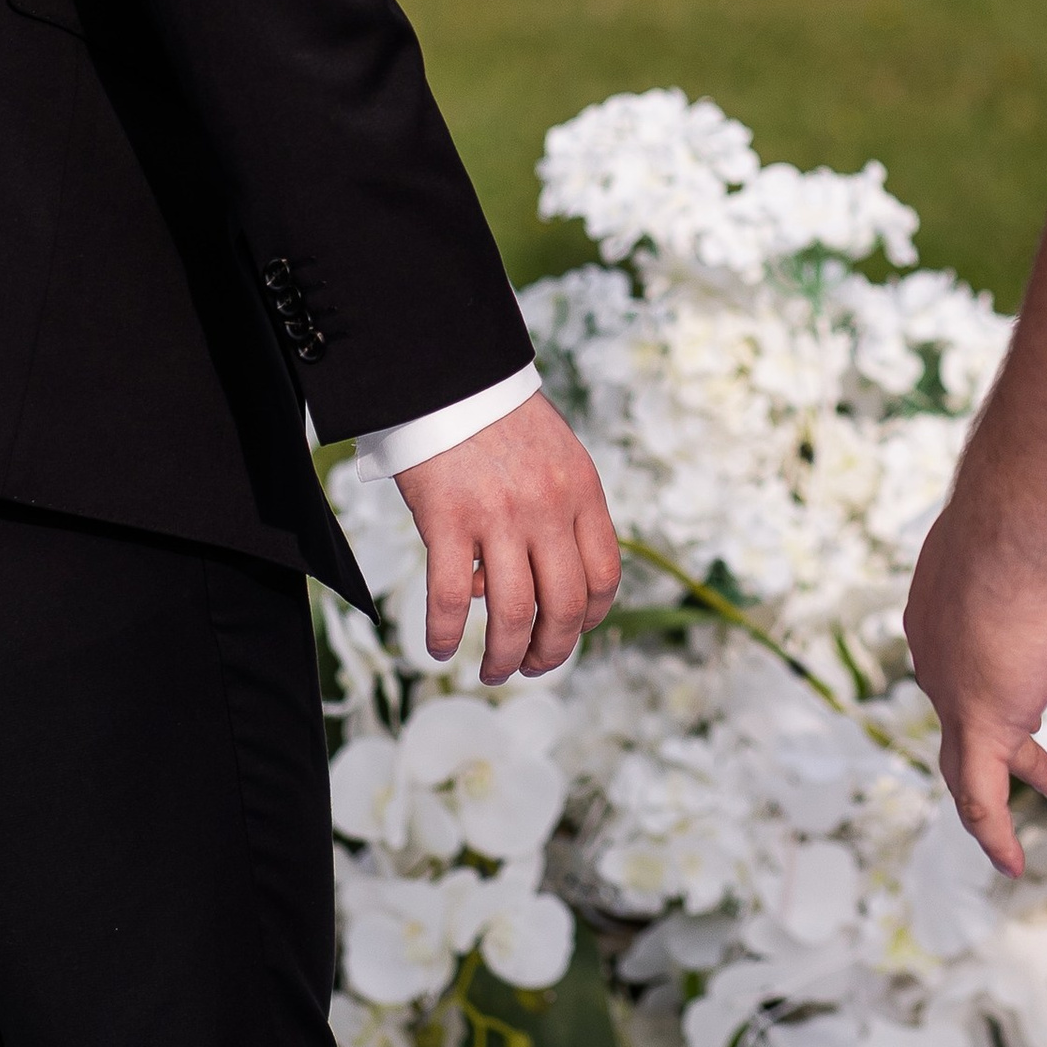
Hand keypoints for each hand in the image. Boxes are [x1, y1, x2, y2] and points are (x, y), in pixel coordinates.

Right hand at [396, 391, 621, 683]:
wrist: (451, 375)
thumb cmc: (500, 417)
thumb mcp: (557, 454)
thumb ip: (564, 508)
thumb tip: (551, 571)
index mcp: (582, 492)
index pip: (604, 576)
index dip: (592, 617)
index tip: (573, 631)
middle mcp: (548, 508)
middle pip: (565, 607)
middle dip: (552, 652)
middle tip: (532, 667)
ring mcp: (499, 516)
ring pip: (513, 614)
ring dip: (504, 657)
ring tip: (492, 671)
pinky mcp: (448, 520)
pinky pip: (450, 598)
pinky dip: (446, 635)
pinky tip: (441, 648)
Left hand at [904, 504, 1046, 877]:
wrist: (1009, 530)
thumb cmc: (1023, 512)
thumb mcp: (1022, 525)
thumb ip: (1035, 536)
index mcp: (937, 606)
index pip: (959, 648)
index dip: (989, 662)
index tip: (1020, 661)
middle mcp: (932, 654)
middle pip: (955, 703)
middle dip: (981, 726)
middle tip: (1013, 737)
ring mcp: (950, 694)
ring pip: (963, 761)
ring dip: (996, 781)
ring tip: (1021, 809)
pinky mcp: (983, 724)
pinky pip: (982, 799)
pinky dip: (993, 833)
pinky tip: (1010, 864)